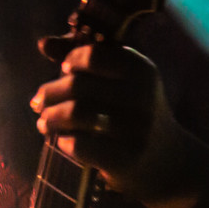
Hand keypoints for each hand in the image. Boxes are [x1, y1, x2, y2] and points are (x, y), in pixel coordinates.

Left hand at [30, 40, 189, 196]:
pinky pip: (80, 144)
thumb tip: (43, 44)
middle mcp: (143, 96)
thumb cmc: (135, 116)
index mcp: (142, 71)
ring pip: (76, 113)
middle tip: (39, 102)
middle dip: (50, 93)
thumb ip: (85, 62)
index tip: (64, 71)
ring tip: (44, 123)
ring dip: (50, 118)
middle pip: (78, 85)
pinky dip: (64, 142)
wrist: (169, 163)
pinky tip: (63, 142)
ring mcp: (136, 128)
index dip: (71, 61)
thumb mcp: (122, 84)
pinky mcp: (127, 158)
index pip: (94, 55)